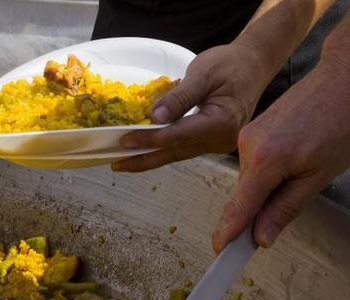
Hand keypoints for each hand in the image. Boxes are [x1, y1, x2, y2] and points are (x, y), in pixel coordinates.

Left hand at [111, 43, 269, 171]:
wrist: (254, 66)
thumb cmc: (230, 64)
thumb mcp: (203, 73)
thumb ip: (179, 97)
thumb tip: (154, 118)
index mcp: (221, 122)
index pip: (177, 135)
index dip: (149, 139)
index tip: (124, 140)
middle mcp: (221, 139)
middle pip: (175, 152)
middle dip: (143, 159)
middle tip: (116, 164)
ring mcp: (218, 144)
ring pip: (178, 154)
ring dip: (150, 158)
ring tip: (123, 162)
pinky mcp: (213, 142)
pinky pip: (184, 149)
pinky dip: (163, 150)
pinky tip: (144, 152)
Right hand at [211, 56, 349, 251]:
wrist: (344, 79)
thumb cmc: (342, 121)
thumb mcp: (320, 175)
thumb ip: (285, 208)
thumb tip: (261, 235)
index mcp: (265, 160)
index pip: (239, 206)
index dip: (228, 232)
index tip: (219, 251)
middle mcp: (247, 146)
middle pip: (245, 194)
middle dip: (260, 207)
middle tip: (287, 208)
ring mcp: (247, 134)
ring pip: (251, 177)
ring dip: (269, 185)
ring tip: (304, 167)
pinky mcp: (252, 128)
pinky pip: (254, 161)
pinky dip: (268, 170)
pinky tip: (295, 157)